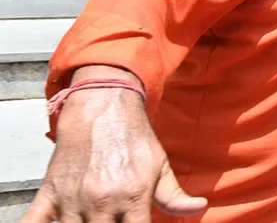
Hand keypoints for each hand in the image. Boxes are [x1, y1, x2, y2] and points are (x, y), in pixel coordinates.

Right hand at [23, 85, 206, 221]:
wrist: (102, 108)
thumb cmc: (133, 138)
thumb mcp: (160, 165)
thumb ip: (174, 195)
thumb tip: (200, 208)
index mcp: (133, 197)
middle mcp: (102, 202)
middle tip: (113, 222)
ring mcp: (72, 199)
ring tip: (92, 220)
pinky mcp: (49, 193)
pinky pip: (33, 222)